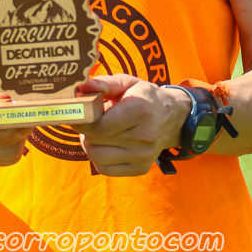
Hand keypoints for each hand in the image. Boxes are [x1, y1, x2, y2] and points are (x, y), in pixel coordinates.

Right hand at [0, 69, 31, 166]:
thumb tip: (20, 94)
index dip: (5, 128)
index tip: (23, 116)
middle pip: (1, 145)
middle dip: (21, 130)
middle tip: (30, 113)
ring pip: (9, 154)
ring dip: (22, 138)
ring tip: (22, 121)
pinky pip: (9, 159)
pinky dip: (18, 145)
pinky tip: (14, 130)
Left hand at [72, 74, 191, 176]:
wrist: (173, 117)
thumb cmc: (144, 97)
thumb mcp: (127, 82)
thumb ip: (103, 84)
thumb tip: (80, 89)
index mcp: (139, 110)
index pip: (98, 126)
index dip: (82, 121)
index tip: (79, 114)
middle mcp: (144, 135)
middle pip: (94, 141)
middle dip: (85, 131)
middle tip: (89, 121)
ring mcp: (143, 155)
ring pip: (97, 157)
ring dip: (89, 145)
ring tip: (96, 133)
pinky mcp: (141, 168)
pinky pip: (106, 169)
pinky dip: (98, 158)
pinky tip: (105, 145)